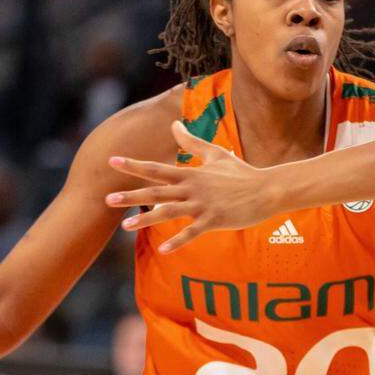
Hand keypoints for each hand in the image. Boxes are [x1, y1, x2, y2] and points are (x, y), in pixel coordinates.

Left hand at [105, 121, 276, 251]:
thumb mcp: (216, 153)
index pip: (156, 169)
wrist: (267, 189)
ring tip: (125, 227)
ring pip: (169, 212)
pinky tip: (163, 250)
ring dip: (146, 220)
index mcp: (190, 174)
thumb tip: (174, 123)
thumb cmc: (241, 172)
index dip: (134, 165)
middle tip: (107, 199)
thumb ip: (191, 141)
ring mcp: (203, 205)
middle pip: (156, 192)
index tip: (112, 160)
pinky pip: (192, 232)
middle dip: (131, 195)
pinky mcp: (214, 220)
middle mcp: (193, 188)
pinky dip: (178, 241)